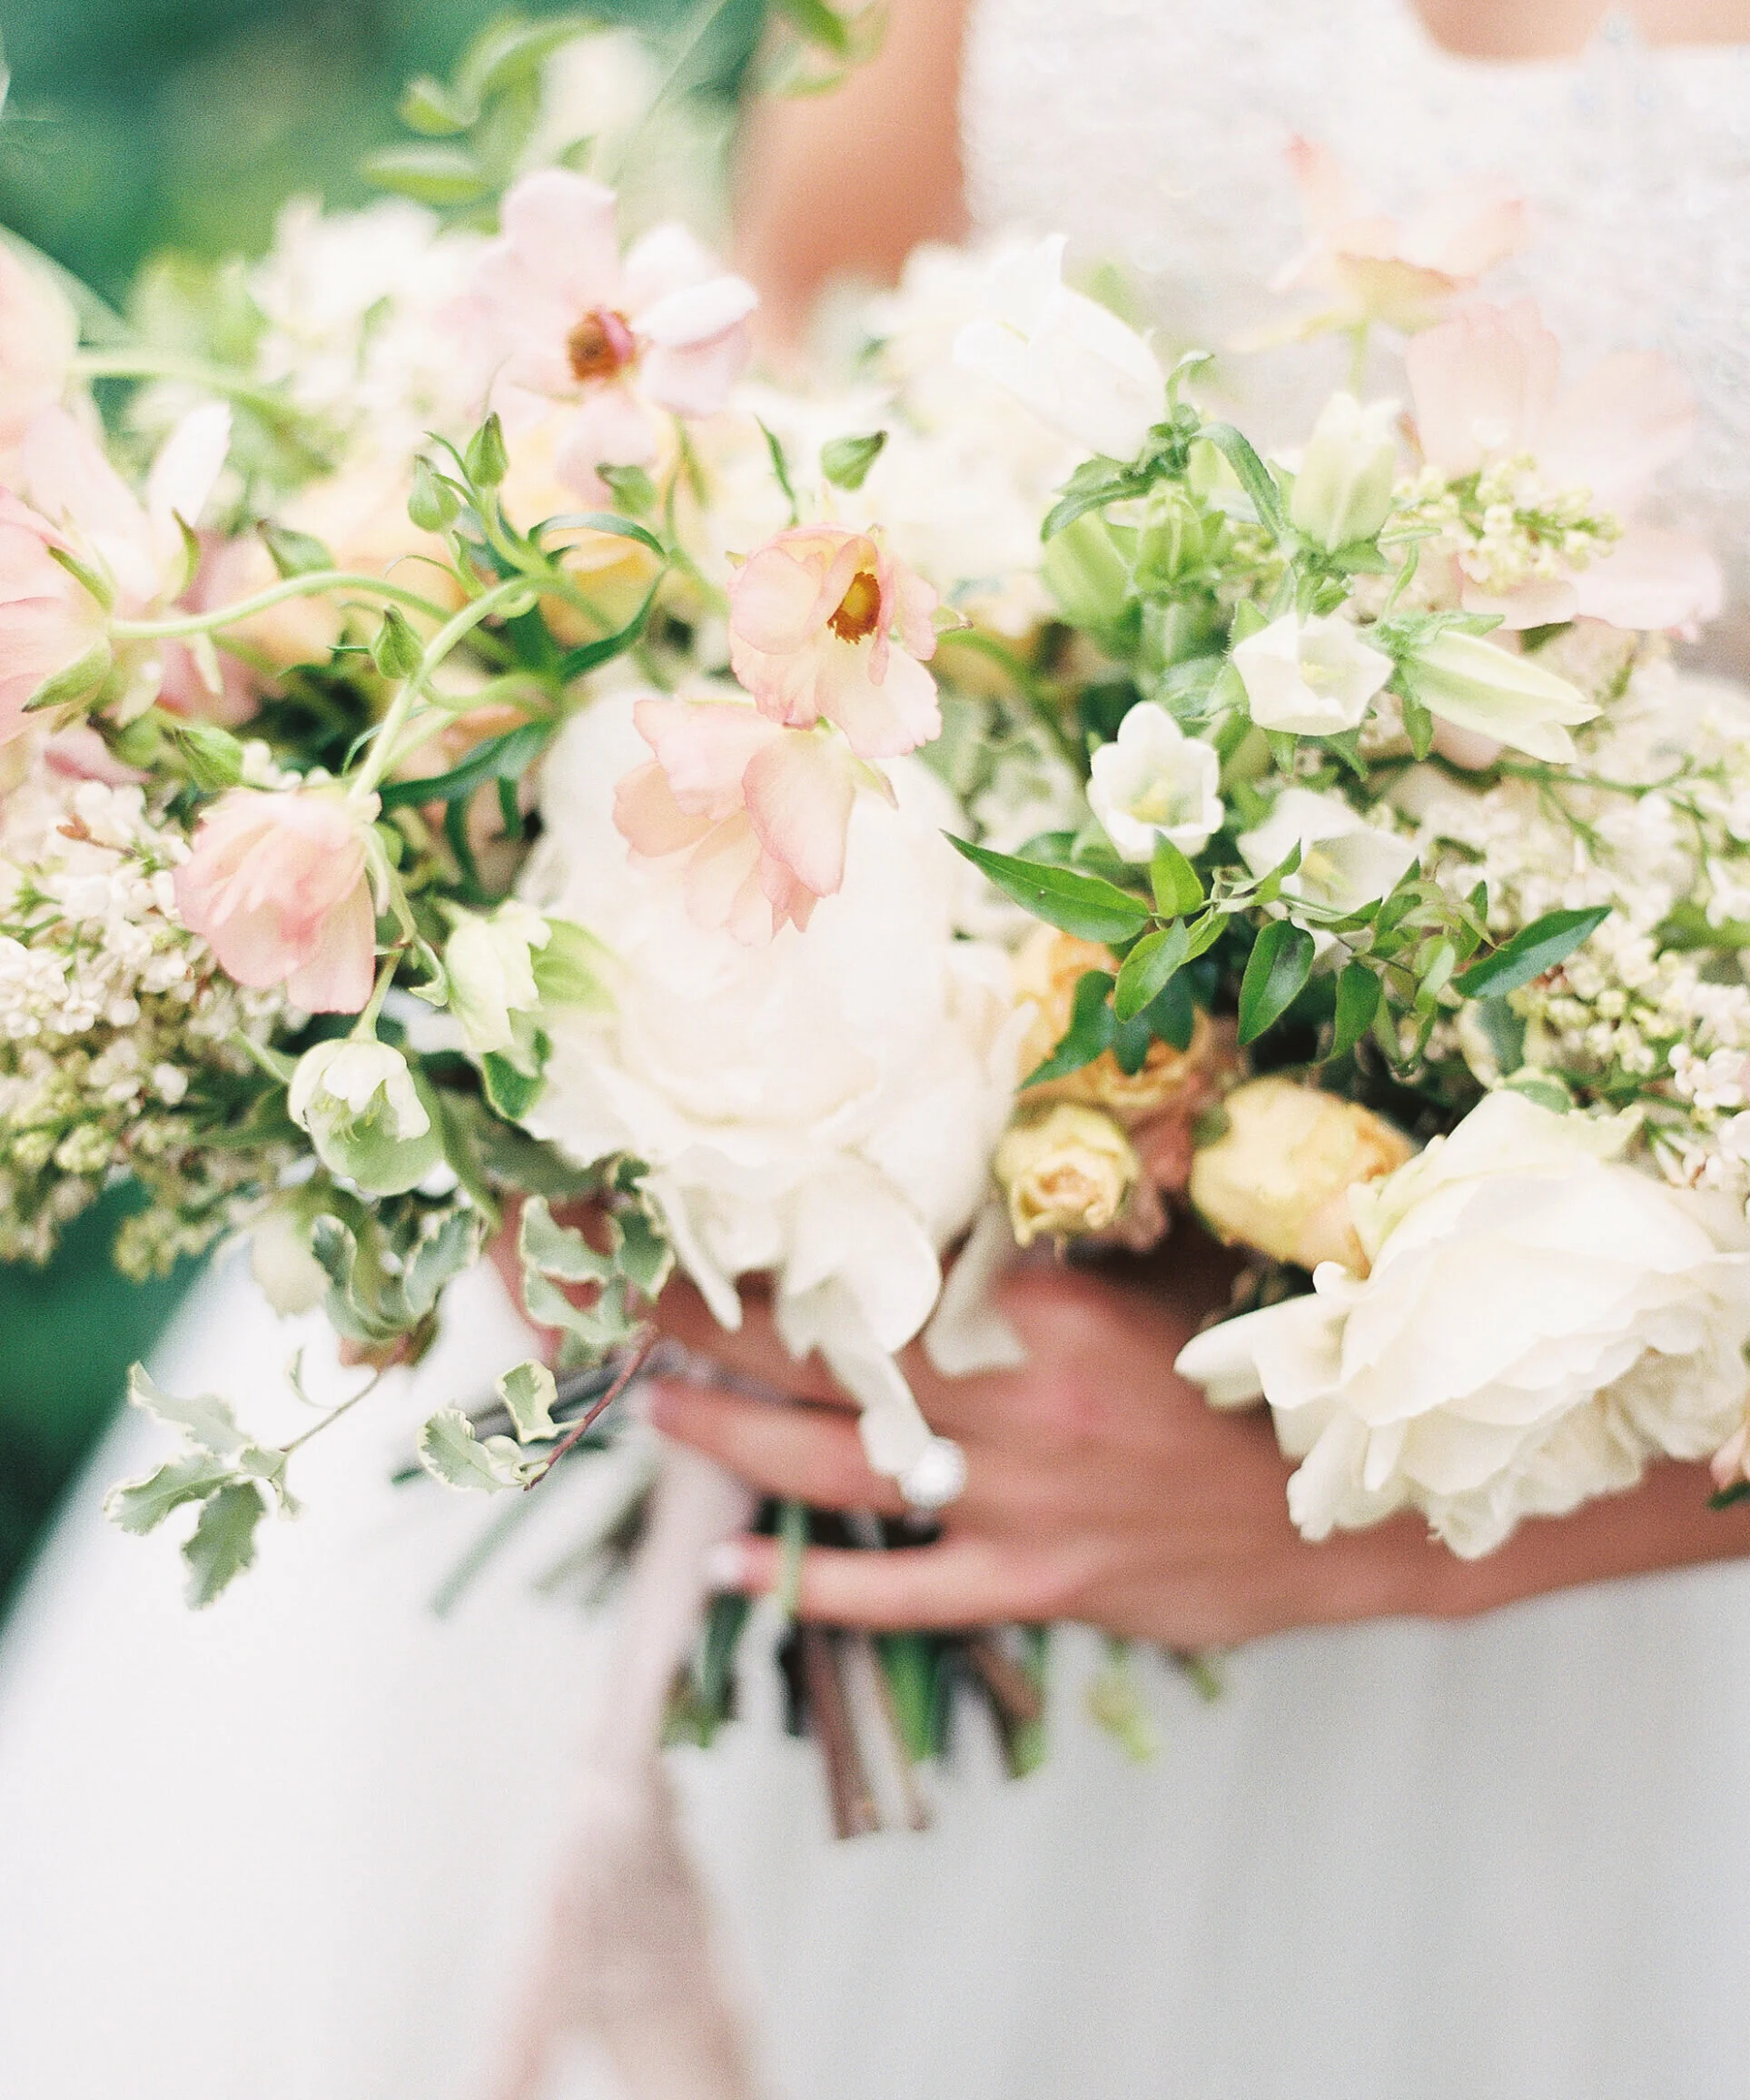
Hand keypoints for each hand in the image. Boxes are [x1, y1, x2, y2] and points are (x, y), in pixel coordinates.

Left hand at [642, 1235, 1749, 1648]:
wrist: (1369, 1506)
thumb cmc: (1263, 1361)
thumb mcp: (1181, 1254)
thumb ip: (1080, 1201)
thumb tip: (1001, 1116)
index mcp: (1039, 1301)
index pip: (867, 1258)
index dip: (760, 1237)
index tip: (668, 1202)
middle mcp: (1010, 1398)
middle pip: (819, 1357)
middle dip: (704, 1326)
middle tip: (602, 1297)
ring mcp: (1018, 1501)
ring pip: (835, 1470)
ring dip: (729, 1441)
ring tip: (648, 1409)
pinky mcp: (1040, 1584)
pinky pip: (906, 1590)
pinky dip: (821, 1586)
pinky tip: (743, 1576)